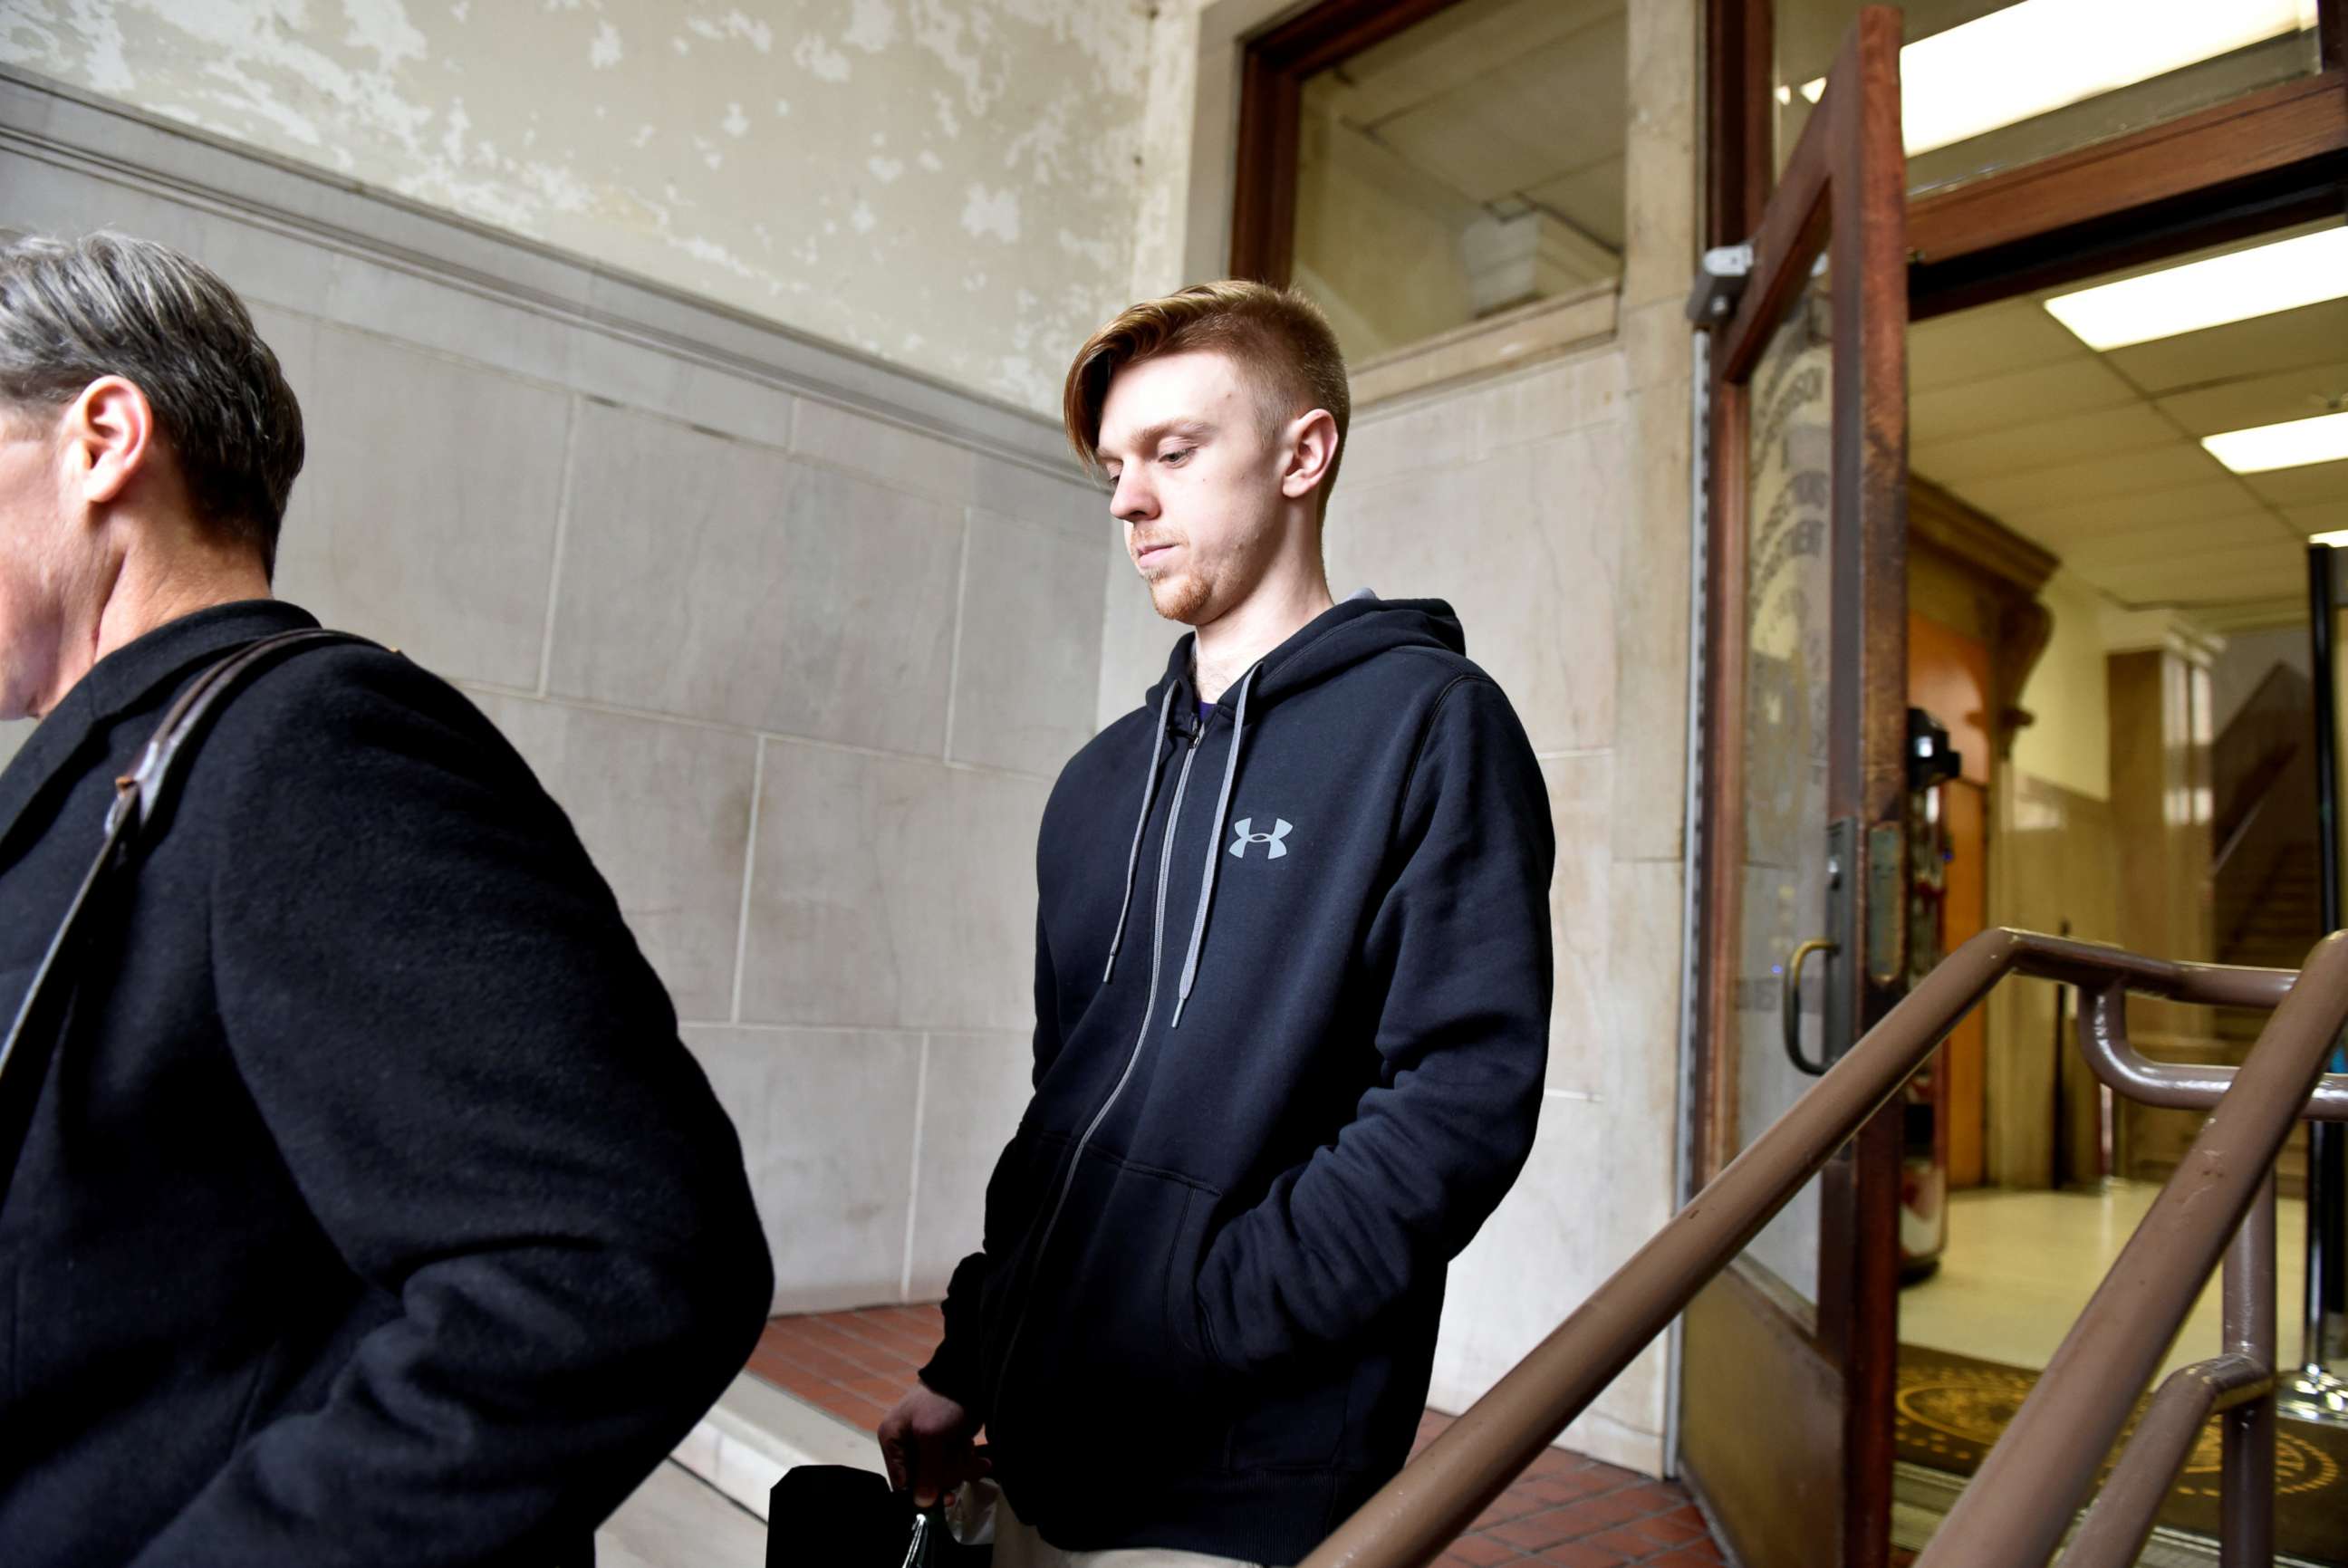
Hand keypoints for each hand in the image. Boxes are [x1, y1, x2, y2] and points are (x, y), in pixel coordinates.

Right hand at [876, 1382, 986, 1506]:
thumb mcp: (930, 1436)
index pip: (901, 1482)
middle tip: (962, 1462)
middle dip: (947, 1473)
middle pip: (925, 1481)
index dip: (922, 1493)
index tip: (944, 1498)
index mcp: (892, 1440)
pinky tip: (978, 1454)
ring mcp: (928, 1445)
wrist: (970, 1376)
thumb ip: (926, 1471)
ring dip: (960, 1466)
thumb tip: (922, 1504)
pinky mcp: (947, 1443)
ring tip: (971, 1451)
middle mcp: (906, 1445)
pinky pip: (955, 1464)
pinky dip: (967, 1460)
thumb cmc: (942, 1403)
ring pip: (943, 1474)